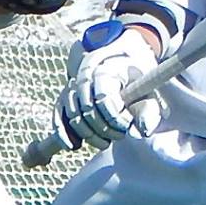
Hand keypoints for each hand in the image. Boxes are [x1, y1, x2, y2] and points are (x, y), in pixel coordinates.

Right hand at [56, 19, 160, 148]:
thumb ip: (147, 110)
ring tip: (105, 143)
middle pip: (87, 109)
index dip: (114, 118)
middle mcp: (85, 74)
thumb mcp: (147, 89)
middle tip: (119, 136)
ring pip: (72, 115)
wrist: (120, 58)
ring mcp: (72, 84)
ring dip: (87, 135)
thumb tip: (143, 131)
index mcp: (106, 68)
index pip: (104, 99)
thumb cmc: (135, 76)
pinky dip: (62, 133)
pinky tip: (74, 146)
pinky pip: (58, 115)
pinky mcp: (65, 95)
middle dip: (102, 129)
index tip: (126, 126)